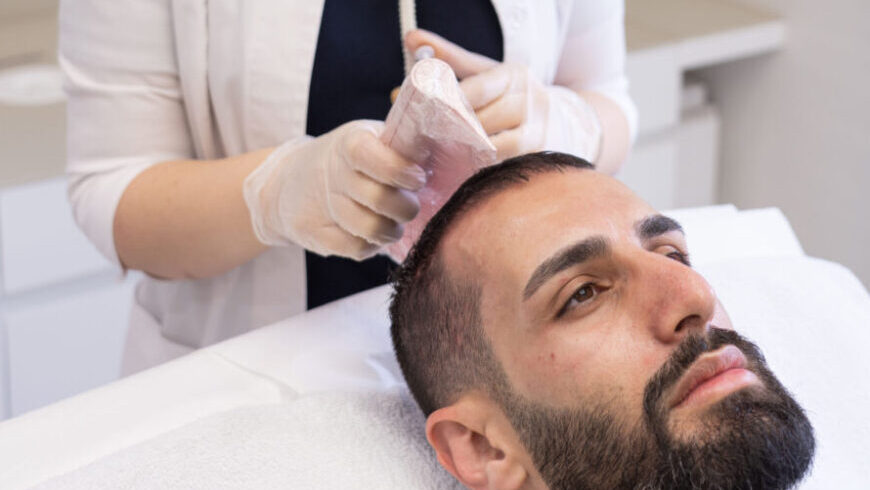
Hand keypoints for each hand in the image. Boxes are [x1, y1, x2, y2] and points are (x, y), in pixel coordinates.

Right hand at [243, 120, 425, 259]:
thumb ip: (403, 147)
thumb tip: (445, 153)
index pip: (370, 156)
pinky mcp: (316, 234)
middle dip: (406, 207)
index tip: (418, 178)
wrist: (290, 183)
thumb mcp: (371, 141)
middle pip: (378, 199)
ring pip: (370, 229)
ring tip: (395, 223)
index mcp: (349, 143)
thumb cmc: (349, 162)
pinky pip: (357, 249)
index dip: (398, 170)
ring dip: (392, 230)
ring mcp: (323, 206)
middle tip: (411, 206)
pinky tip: (373, 234)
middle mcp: (333, 173)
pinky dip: (373, 246)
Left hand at [405, 29, 601, 161]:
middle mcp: (532, 101)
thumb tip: (411, 38)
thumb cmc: (513, 98)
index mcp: (516, 75)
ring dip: (467, 151)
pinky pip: (504, 165)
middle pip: (485, 119)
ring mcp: (539, 132)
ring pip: (494, 145)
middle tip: (429, 137)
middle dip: (455, 129)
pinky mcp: (539, 158)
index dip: (453, 101)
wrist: (564, 125)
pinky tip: (466, 167)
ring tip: (444, 154)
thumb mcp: (488, 73)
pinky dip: (483, 167)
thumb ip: (451, 59)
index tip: (430, 110)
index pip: (480, 87)